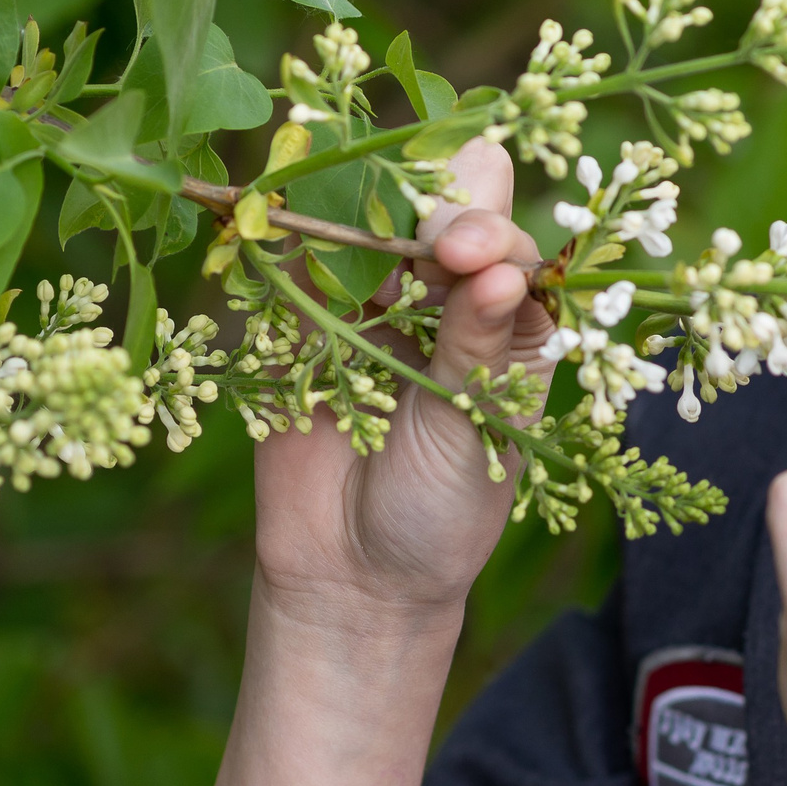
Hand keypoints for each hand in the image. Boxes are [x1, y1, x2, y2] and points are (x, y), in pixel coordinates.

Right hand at [250, 135, 552, 626]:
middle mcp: (443, 293)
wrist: (353, 577)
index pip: (506, 239)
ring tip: (338, 220)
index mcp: (508, 315)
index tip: (464, 256)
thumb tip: (502, 268)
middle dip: (428, 209)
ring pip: (364, 220)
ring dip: (353, 208)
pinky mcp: (301, 320)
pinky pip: (291, 264)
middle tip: (417, 247)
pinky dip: (284, 238)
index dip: (487, 231)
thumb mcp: (474, 430)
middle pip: (439, 208)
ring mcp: (370, 299)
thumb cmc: (444, 505)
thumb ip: (477, 345)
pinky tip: (278, 226)